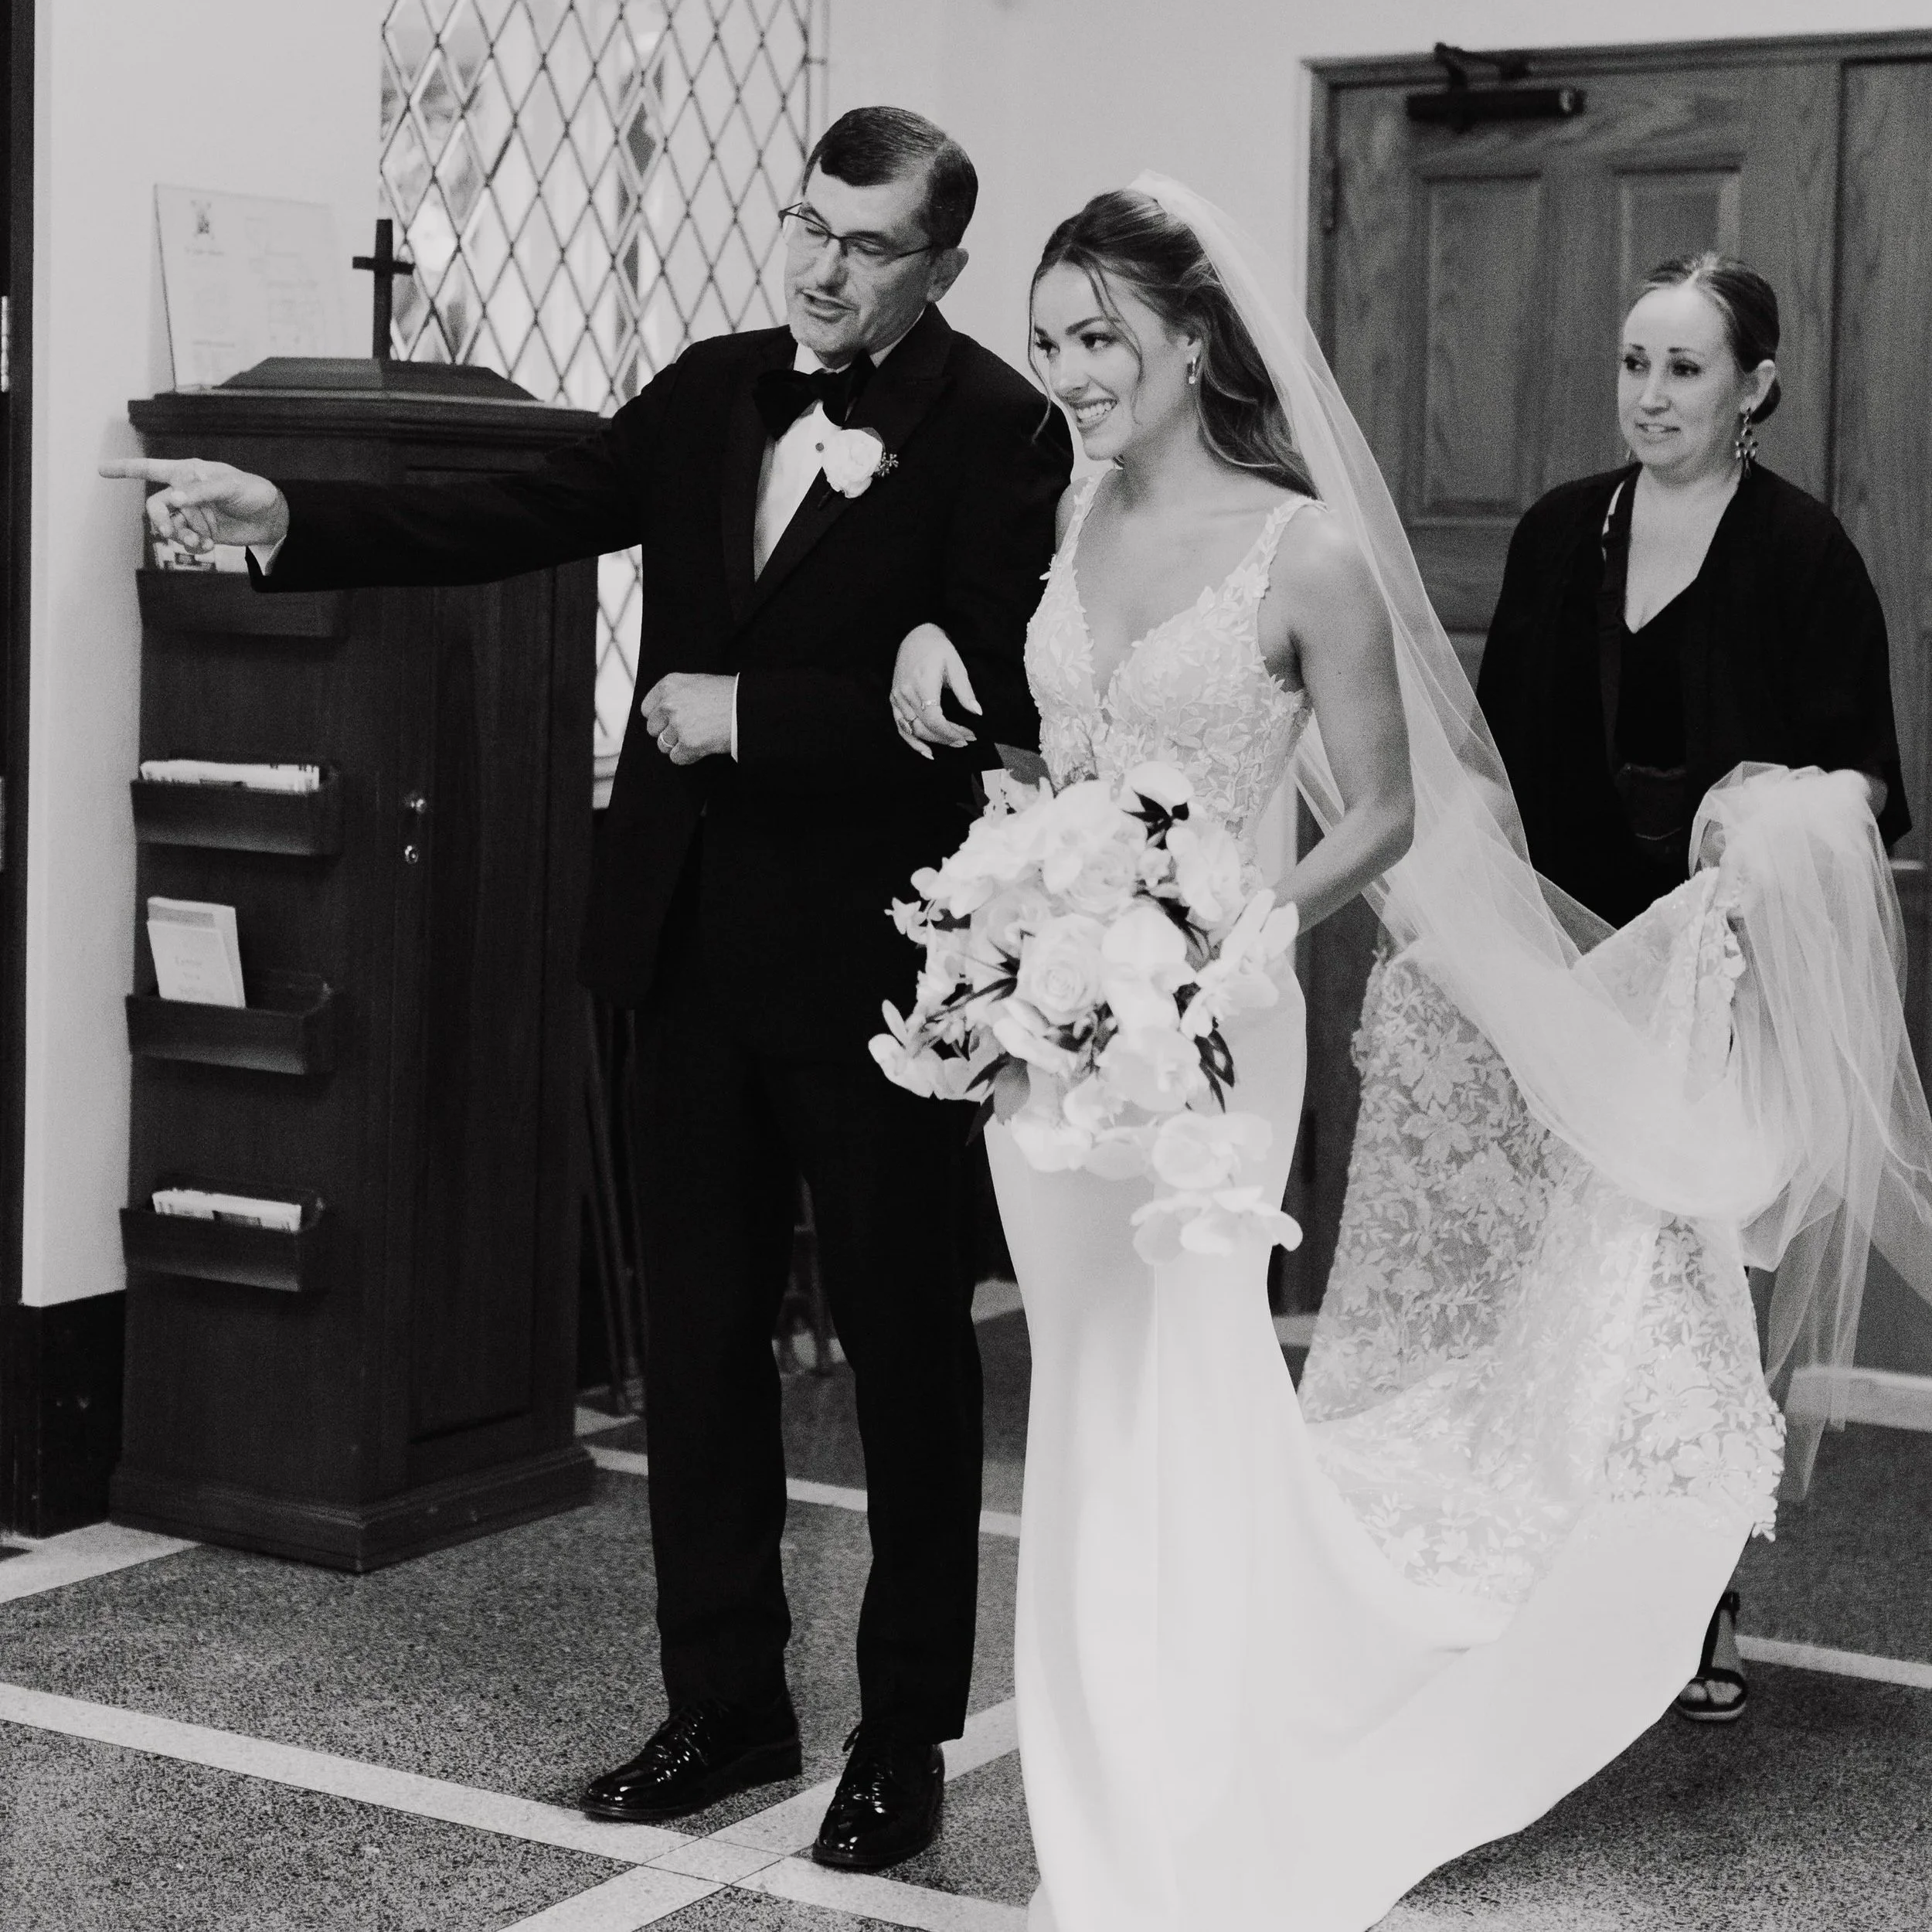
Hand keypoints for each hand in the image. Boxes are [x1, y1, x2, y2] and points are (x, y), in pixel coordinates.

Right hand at [98, 456, 289, 552]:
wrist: (273, 517)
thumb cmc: (251, 491)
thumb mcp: (228, 486)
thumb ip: (199, 491)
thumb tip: (172, 498)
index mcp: (187, 472)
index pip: (150, 468)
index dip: (125, 469)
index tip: (100, 470)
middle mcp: (185, 493)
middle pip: (156, 506)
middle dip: (159, 520)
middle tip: (169, 532)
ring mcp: (192, 514)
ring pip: (170, 527)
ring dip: (179, 536)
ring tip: (199, 542)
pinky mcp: (202, 532)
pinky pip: (186, 542)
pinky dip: (193, 547)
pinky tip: (208, 547)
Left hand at [640, 672, 734, 764]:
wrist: (748, 707)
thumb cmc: (729, 695)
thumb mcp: (698, 683)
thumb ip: (677, 694)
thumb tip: (661, 712)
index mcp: (669, 685)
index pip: (647, 709)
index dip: (660, 718)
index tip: (670, 721)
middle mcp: (669, 703)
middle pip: (653, 729)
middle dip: (668, 733)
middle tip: (688, 730)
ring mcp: (678, 724)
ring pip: (663, 745)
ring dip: (679, 746)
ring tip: (698, 737)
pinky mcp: (688, 743)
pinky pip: (677, 758)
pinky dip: (689, 756)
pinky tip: (703, 746)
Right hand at [890, 622, 979, 759]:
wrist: (916, 636)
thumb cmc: (938, 648)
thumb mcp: (956, 665)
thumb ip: (965, 691)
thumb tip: (977, 712)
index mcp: (922, 683)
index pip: (934, 719)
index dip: (951, 732)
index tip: (968, 736)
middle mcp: (906, 692)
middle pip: (925, 727)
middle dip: (947, 738)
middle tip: (967, 740)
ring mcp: (897, 697)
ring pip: (913, 730)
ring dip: (934, 741)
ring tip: (954, 743)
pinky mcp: (893, 699)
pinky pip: (900, 726)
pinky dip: (912, 741)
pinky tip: (927, 751)